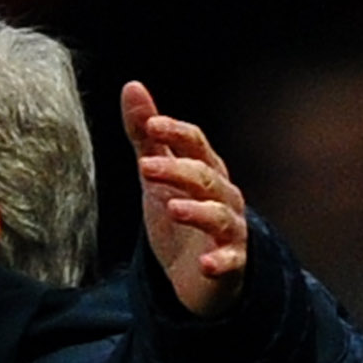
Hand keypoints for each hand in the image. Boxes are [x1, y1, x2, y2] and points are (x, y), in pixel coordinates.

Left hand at [123, 81, 248, 317]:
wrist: (196, 276)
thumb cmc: (179, 220)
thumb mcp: (157, 176)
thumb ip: (146, 137)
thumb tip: (132, 86)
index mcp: (206, 170)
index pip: (196, 143)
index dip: (175, 132)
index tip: (150, 125)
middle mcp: (223, 196)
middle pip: (205, 177)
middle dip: (177, 170)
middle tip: (145, 168)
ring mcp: (230, 230)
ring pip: (219, 216)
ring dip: (198, 211)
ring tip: (173, 208)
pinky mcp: (230, 263)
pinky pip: (229, 261)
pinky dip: (219, 261)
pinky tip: (205, 263)